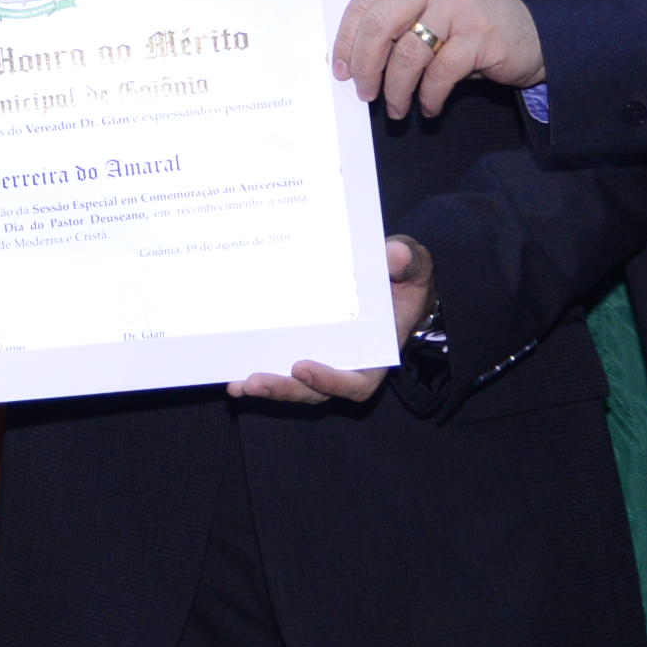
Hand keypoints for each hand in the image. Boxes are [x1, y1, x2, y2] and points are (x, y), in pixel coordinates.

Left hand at [229, 236, 431, 405]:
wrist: (390, 276)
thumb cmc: (404, 275)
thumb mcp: (413, 264)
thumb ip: (407, 261)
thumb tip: (393, 255)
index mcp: (376, 352)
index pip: (356, 382)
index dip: (331, 381)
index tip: (303, 368)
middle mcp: (347, 364)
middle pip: (315, 391)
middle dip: (286, 389)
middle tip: (256, 381)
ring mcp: (323, 360)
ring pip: (295, 386)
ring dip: (268, 387)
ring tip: (240, 384)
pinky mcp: (303, 349)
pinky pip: (281, 368)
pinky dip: (259, 375)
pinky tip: (233, 376)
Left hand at [331, 0, 543, 118]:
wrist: (534, 34)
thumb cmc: (472, 29)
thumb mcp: (431, 14)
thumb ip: (397, 24)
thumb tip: (354, 64)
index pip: (365, 2)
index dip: (346, 39)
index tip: (341, 71)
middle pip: (380, 25)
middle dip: (366, 66)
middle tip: (365, 94)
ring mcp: (460, 4)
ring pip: (408, 54)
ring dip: (397, 90)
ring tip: (398, 109)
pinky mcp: (479, 33)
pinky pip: (439, 74)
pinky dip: (428, 97)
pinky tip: (429, 107)